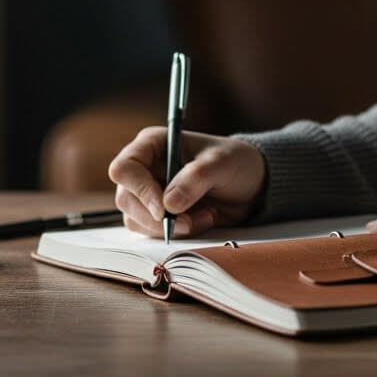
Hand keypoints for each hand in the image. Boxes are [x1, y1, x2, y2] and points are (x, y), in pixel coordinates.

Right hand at [107, 127, 265, 238]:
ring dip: (170, 227)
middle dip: (157, 217)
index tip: (164, 209)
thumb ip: (196, 178)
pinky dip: (177, 233)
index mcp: (153, 144)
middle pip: (126, 199)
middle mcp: (144, 168)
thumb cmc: (236, 163)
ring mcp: (148, 192)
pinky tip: (202, 220)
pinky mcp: (156, 214)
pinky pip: (151, 232)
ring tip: (205, 216)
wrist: (251, 185)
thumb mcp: (223, 163)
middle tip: (189, 221)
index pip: (124, 168)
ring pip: (136, 220)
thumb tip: (169, 204)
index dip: (140, 190)